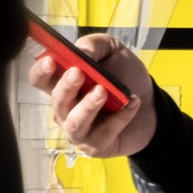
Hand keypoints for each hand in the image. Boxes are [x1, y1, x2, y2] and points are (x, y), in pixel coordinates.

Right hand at [29, 31, 156, 157]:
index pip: (40, 80)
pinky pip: (104, 133)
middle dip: (66, 87)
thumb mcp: (112, 51)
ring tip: (103, 91)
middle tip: (79, 73)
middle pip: (57, 101)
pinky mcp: (97, 146)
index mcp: (64, 84)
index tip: (51, 61)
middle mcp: (66, 109)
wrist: (151, 104)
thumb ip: (94, 45)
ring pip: (75, 123)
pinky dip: (120, 117)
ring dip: (87, 106)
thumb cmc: (124, 75)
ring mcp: (79, 130)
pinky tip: (133, 102)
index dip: (40, 71)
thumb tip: (81, 53)